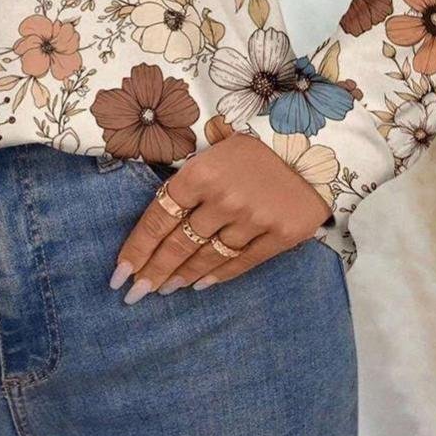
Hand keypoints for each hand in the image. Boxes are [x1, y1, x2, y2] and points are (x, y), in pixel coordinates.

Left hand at [110, 132, 332, 302]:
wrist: (314, 141)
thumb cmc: (253, 145)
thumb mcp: (212, 149)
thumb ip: (186, 181)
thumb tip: (157, 220)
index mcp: (200, 172)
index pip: (158, 219)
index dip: (137, 249)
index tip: (120, 274)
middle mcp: (224, 198)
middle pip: (178, 244)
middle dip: (153, 272)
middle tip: (135, 294)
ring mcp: (254, 218)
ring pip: (207, 256)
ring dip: (182, 276)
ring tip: (164, 289)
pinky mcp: (281, 234)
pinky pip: (242, 262)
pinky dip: (218, 275)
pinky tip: (200, 285)